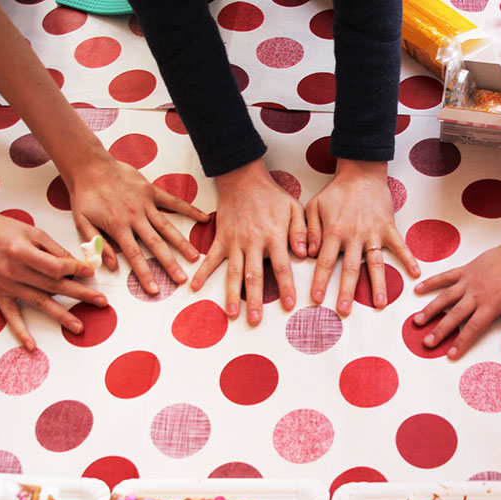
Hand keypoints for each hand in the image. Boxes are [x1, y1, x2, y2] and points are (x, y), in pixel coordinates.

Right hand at [0, 211, 106, 349]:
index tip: (90, 272)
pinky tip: (32, 346)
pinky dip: (21, 332)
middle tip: (101, 302)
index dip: (75, 270)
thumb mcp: (32, 232)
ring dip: (61, 316)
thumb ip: (54, 250)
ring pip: (39, 302)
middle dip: (80, 294)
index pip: (55, 267)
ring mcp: (5, 285)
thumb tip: (77, 267)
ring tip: (79, 327)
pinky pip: (11, 316)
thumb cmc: (4, 229)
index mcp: (22, 252)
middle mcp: (13, 271)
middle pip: (53, 286)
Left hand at [68, 154, 208, 292]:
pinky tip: (204, 218)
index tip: (154, 289)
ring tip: (195, 258)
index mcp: (118, 226)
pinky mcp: (152, 191)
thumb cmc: (84, 195)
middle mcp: (135, 216)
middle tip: (182, 279)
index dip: (145, 274)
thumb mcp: (82, 222)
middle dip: (170, 264)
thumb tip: (111, 266)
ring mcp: (146, 203)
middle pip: (156, 244)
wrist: (89, 165)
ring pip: (167, 227)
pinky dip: (189, 210)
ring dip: (182, 243)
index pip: (135, 256)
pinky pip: (174, 202)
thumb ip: (97, 244)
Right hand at [193, 159, 303, 324]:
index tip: (289, 306)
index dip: (285, 287)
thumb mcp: (294, 208)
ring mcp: (235, 241)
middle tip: (255, 320)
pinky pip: (212, 258)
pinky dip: (203, 273)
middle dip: (254, 299)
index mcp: (273, 236)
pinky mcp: (221, 239)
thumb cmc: (272, 196)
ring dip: (231, 294)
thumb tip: (305, 253)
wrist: (243, 179)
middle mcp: (253, 242)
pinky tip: (195, 288)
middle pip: (254, 275)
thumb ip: (301, 231)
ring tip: (230, 314)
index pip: (282, 267)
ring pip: (233, 272)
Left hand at [305, 160, 419, 314]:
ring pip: (376, 263)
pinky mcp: (389, 228)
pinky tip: (416, 274)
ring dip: (378, 284)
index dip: (321, 282)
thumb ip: (310, 231)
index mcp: (334, 232)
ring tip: (380, 304)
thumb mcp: (314, 206)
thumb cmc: (336, 192)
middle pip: (351, 269)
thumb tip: (309, 255)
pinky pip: (400, 246)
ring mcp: (374, 233)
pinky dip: (409, 259)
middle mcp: (354, 236)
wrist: (361, 172)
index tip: (317, 300)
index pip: (326, 262)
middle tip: (344, 311)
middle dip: (347, 292)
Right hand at [412, 242, 500, 358]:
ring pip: (445, 298)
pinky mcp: (464, 270)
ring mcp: (467, 281)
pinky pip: (444, 277)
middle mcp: (476, 294)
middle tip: (427, 343)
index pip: (473, 328)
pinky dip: (431, 282)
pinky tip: (418, 290)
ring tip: (417, 322)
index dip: (461, 342)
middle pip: (454, 316)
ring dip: (430, 310)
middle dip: (440, 330)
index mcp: (491, 305)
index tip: (451, 354)